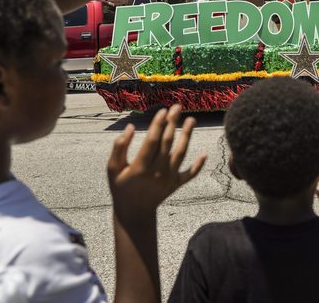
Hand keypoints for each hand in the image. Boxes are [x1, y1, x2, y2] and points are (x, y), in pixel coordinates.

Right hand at [108, 105, 206, 220]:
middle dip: (173, 123)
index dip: (158, 124)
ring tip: (192, 120)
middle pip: (168, 143)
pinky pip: (190, 174)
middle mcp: (157, 172)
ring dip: (187, 136)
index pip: (152, 141)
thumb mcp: (113, 169)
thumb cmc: (120, 187)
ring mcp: (168, 179)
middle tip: (177, 106)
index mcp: (140, 167)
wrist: (134, 212)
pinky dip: (198, 165)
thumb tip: (131, 127)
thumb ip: (119, 148)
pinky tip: (204, 153)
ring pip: (181, 154)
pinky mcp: (176, 185)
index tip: (162, 110)